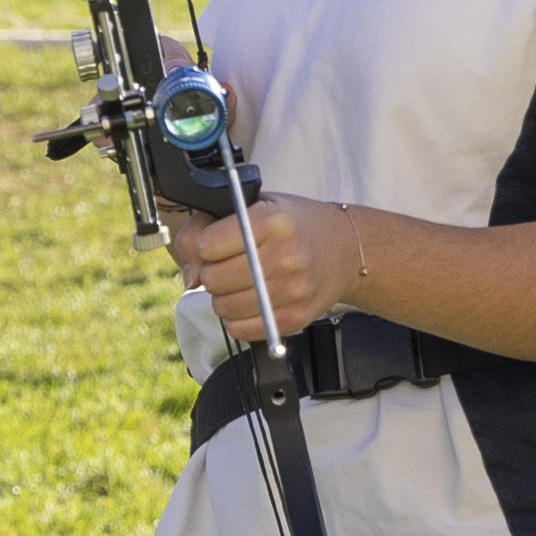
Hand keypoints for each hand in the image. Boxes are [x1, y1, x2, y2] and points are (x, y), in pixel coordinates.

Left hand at [158, 194, 356, 348]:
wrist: (346, 249)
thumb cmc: (293, 224)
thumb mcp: (251, 206)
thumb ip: (203, 229)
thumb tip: (190, 277)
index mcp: (271, 221)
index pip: (207, 245)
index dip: (207, 244)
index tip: (220, 241)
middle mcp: (285, 256)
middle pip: (213, 279)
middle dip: (213, 272)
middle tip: (232, 264)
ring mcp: (292, 291)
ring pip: (222, 307)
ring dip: (224, 297)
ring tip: (243, 281)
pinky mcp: (295, 318)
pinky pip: (240, 330)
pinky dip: (237, 319)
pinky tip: (251, 300)